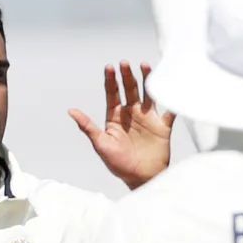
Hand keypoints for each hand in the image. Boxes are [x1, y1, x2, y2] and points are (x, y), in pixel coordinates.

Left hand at [70, 62, 174, 189]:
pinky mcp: (162, 126)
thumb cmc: (119, 164)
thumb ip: (88, 127)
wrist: (142, 178)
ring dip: (146, 80)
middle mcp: (132, 114)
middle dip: (127, 76)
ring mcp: (148, 118)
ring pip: (148, 94)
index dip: (111, 80)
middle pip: (129, 89)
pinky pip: (169, 111)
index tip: (109, 67)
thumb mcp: (101, 144)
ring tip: (144, 65)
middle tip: (124, 63)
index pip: (112, 94)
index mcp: (116, 117)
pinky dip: (172, 101)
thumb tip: (70, 111)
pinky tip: (171, 88)